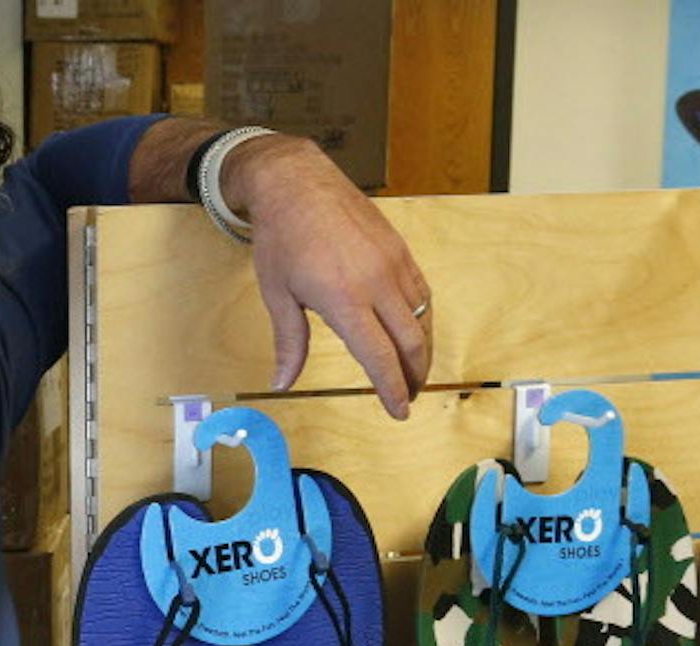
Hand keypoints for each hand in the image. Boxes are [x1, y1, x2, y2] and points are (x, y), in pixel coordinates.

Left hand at [223, 135, 431, 418]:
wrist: (296, 181)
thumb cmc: (280, 237)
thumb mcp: (277, 294)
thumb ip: (289, 343)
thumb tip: (283, 384)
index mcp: (343, 299)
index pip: (379, 357)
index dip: (391, 389)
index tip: (398, 411)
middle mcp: (376, 282)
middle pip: (410, 343)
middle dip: (413, 377)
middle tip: (408, 398)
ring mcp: (392, 262)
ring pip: (422, 318)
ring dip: (421, 350)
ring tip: (413, 372)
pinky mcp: (399, 248)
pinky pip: (420, 291)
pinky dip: (422, 318)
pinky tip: (412, 331)